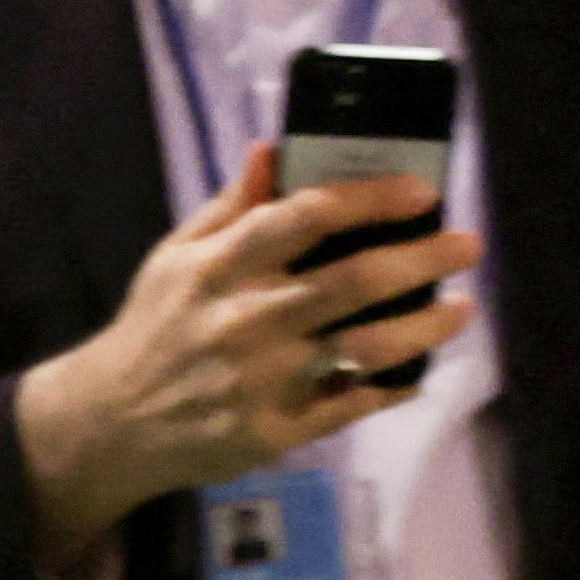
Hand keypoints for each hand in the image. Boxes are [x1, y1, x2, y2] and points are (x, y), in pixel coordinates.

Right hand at [10, 143, 482, 562]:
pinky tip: (418, 374)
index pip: (305, 216)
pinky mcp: (277, 431)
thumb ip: (230, 207)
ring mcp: (266, 379)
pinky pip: (351, 407)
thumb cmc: (156, 328)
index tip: (420, 190)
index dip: (369, 198)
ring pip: (364, 348)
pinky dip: (392, 389)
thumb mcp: (176, 257)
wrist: (111, 422)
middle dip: (422, 259)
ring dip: (424, 327)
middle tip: (467, 244)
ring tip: (462, 309)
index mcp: (222, 265)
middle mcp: (248, 318)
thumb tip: (272, 149)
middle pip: (353, 281)